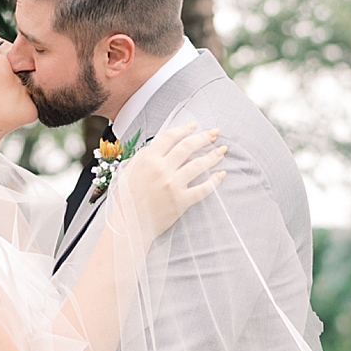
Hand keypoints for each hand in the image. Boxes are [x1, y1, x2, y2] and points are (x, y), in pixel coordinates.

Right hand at [119, 121, 225, 237]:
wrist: (130, 224)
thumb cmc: (128, 199)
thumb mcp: (129, 170)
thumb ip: (143, 156)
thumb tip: (157, 146)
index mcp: (148, 160)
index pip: (170, 137)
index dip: (184, 129)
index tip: (193, 126)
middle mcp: (162, 169)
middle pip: (188, 147)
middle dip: (204, 137)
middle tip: (214, 134)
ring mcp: (173, 185)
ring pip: (199, 165)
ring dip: (213, 155)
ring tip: (222, 150)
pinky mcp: (181, 201)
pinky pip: (203, 188)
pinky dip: (214, 181)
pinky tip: (221, 175)